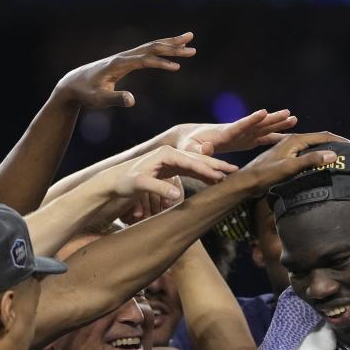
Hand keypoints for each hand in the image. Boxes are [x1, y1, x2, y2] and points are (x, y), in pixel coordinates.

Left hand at [53, 32, 195, 108]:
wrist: (74, 84)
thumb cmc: (86, 93)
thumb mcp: (99, 100)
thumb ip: (116, 99)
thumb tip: (133, 101)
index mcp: (119, 64)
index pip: (144, 60)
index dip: (161, 63)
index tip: (177, 67)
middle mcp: (124, 56)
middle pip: (152, 47)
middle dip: (172, 46)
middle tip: (191, 45)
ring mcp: (125, 57)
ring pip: (151, 46)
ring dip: (171, 43)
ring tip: (189, 40)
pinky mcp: (126, 61)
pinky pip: (147, 52)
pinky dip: (161, 50)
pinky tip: (171, 51)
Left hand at [98, 145, 237, 221]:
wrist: (114, 181)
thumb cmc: (125, 182)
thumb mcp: (139, 185)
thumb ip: (158, 188)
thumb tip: (176, 196)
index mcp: (165, 154)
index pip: (190, 161)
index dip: (207, 169)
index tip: (221, 175)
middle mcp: (170, 153)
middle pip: (197, 159)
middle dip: (216, 166)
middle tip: (235, 171)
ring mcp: (171, 160)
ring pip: (196, 164)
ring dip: (213, 170)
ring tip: (230, 175)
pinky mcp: (170, 167)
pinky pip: (191, 170)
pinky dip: (203, 174)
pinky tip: (214, 179)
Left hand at [167, 109, 298, 155]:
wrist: (190, 139)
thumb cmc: (188, 145)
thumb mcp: (189, 149)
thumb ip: (198, 150)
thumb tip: (205, 149)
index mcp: (224, 133)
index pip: (239, 125)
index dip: (251, 120)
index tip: (263, 112)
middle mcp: (236, 131)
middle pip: (256, 124)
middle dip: (272, 119)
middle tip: (288, 114)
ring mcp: (242, 135)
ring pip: (263, 128)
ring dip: (277, 124)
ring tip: (293, 118)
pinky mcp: (244, 140)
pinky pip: (262, 138)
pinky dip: (274, 137)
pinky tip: (287, 136)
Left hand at [240, 132, 348, 192]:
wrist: (246, 182)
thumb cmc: (265, 175)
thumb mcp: (289, 168)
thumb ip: (310, 160)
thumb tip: (333, 154)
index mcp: (295, 140)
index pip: (322, 136)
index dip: (338, 141)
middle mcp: (292, 141)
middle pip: (318, 139)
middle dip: (335, 144)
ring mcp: (288, 148)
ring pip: (312, 146)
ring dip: (325, 150)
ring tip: (338, 157)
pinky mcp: (285, 156)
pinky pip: (305, 153)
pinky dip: (316, 156)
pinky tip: (318, 164)